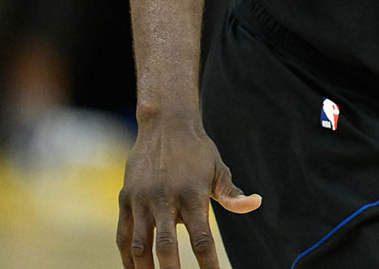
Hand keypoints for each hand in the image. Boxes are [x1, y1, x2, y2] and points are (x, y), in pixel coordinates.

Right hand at [117, 116, 260, 268]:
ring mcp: (142, 200)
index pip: (202, 238)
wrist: (165, 124)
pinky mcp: (125, 198)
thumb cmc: (197, 150)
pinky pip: (122, 235)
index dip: (207, 263)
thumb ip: (232, 194)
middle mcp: (165, 199)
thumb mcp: (218, 169)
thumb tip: (255, 204)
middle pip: (166, 246)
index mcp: (193, 195)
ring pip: (139, 245)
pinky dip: (126, 256)